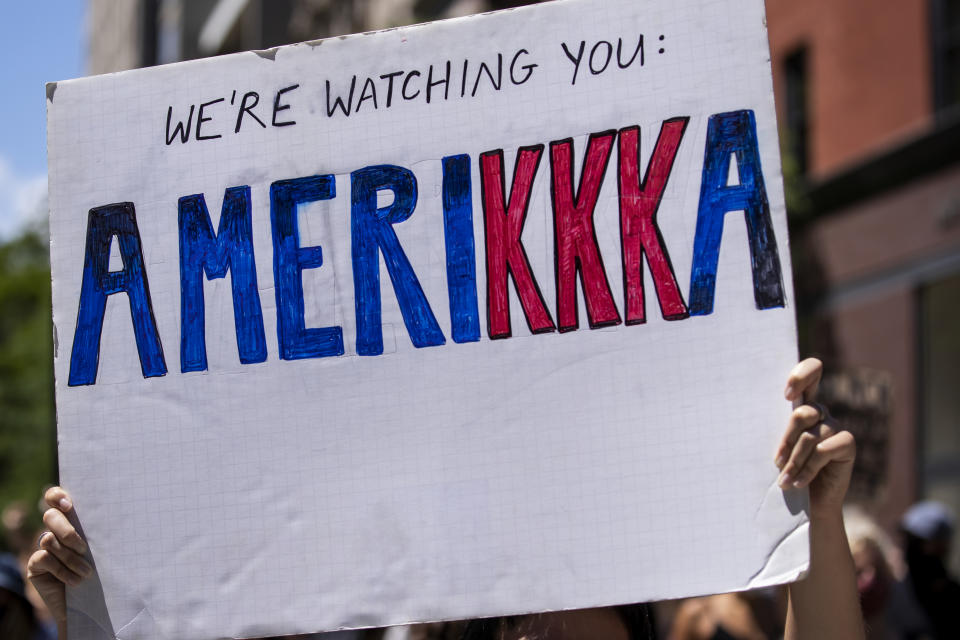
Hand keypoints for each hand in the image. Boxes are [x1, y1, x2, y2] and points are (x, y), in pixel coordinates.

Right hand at [26, 486, 91, 625]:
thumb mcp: (104, 548)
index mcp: (73, 520)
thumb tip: (122, 514)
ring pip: (48, 538)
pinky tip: (75, 581)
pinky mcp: (35, 564)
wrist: (90, 602)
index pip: (55, 497)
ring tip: (87, 572)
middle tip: (84, 548)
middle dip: (67, 531)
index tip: (69, 504)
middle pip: (50, 516)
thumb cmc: (103, 570)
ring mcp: (43, 546)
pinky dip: (62, 570)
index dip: (57, 496)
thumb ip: (103, 531)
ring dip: (69, 556)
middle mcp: (55, 530)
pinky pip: (44, 558)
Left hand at [774, 358, 855, 520]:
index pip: (810, 373)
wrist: (810, 501)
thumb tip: (757, 419)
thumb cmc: (788, 471)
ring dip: (794, 462)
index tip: (787, 394)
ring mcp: (835, 426)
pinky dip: (807, 469)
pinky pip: (822, 451)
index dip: (801, 376)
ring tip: (784, 482)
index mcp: (802, 406)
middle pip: (802, 413)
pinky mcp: (847, 442)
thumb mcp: (780, 449)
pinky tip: (799, 483)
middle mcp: (821, 412)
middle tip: (777, 463)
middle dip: (786, 441)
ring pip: (810, 437)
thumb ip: (779, 431)